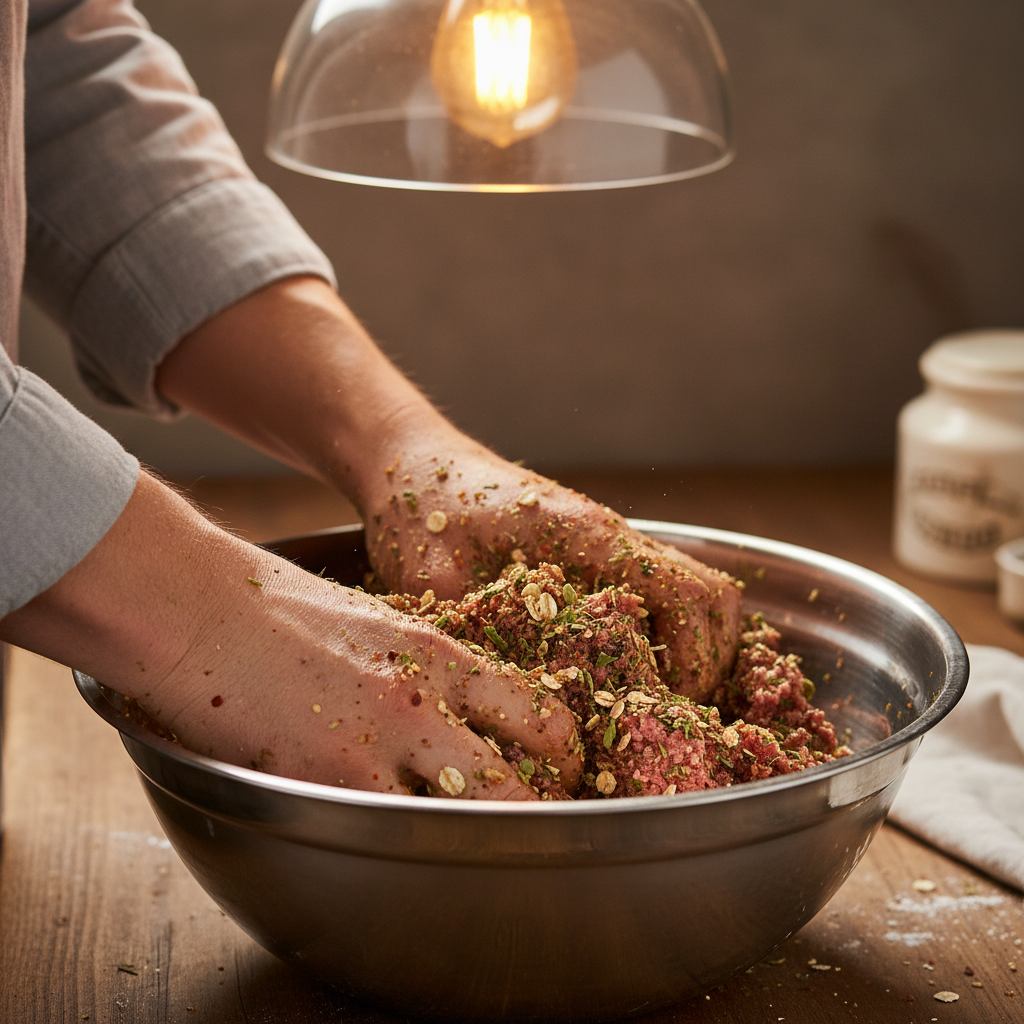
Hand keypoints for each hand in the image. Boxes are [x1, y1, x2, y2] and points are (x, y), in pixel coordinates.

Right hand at [1, 472, 580, 798]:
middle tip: (540, 825)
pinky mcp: (331, 783)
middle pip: (530, 774)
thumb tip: (450, 703)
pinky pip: (396, 835)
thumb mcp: (374, 621)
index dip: (559, 752)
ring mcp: (382, 745)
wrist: (198, 610)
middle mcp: (426, 699)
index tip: (556, 772)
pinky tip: (406, 858)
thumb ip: (418, 664)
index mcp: (440, 652)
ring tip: (487, 852)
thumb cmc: (275, 607)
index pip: (539, 712)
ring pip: (480, 815)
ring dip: (493, 839)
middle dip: (547, 807)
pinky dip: (412, 853)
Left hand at [359, 437, 742, 702]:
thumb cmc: (419, 506)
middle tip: (664, 717)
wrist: (410, 458)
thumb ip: (474, 634)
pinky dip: (665, 636)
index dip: (696, 659)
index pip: (688, 594)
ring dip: (692, 649)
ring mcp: (607, 543)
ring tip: (651, 703)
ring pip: (693, 594)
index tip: (665, 707)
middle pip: (711, 597)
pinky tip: (624, 673)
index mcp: (589, 535)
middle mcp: (612, 535)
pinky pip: (658, 594)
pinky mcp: (591, 553)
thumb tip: (510, 706)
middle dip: (707, 663)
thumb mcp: (433, 577)